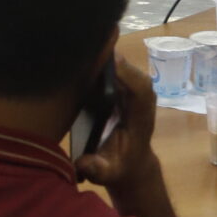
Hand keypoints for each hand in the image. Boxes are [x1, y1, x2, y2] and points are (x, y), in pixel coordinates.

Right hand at [72, 56, 171, 216]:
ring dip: (101, 52)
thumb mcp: (108, 174)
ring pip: (120, 62)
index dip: (127, 74)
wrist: (130, 163)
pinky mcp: (121, 85)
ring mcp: (131, 88)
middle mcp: (139, 97)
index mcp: (140, 116)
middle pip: (129, 68)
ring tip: (76, 42)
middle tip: (81, 44)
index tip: (108, 62)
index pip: (141, 90)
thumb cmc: (119, 168)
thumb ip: (97, 169)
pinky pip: (111, 65)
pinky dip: (97, 57)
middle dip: (109, 55)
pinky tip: (78, 50)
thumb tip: (83, 163)